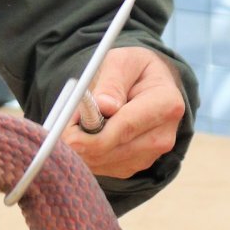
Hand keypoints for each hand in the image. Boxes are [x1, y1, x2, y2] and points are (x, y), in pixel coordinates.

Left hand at [61, 47, 186, 180]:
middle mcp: (163, 135)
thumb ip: (112, 82)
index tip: (67, 127)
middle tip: (63, 124)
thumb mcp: (122, 62)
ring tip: (79, 122)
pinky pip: (102, 167)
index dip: (93, 131)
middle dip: (81, 140)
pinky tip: (89, 134)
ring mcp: (150, 155)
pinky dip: (87, 154)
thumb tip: (104, 105)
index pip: (125, 127)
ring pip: (102, 162)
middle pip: (111, 150)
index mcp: (166, 104)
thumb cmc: (132, 71)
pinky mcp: (134, 166)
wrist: (145, 86)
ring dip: (82, 147)